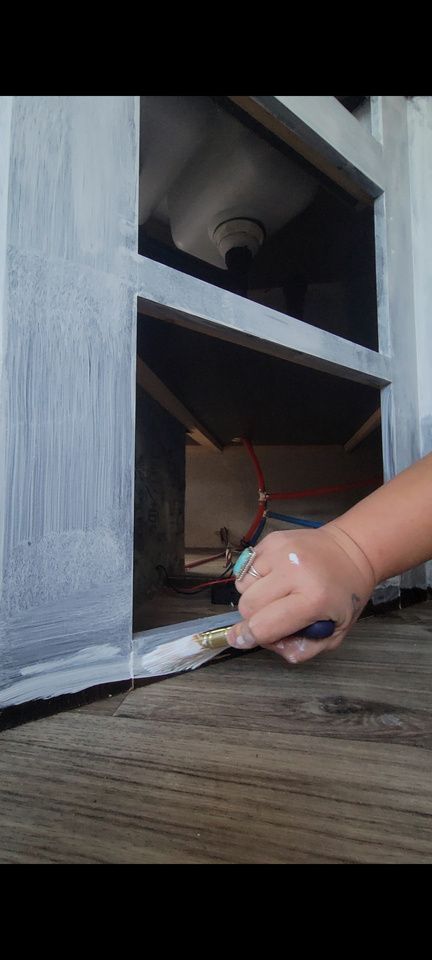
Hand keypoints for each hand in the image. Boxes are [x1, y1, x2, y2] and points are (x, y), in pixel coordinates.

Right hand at [226, 525, 375, 663]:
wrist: (352, 550)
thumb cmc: (345, 594)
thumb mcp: (335, 633)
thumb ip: (301, 648)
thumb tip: (265, 643)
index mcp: (313, 599)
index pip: (263, 625)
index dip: (248, 638)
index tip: (240, 640)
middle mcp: (293, 572)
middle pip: (247, 605)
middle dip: (254, 617)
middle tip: (271, 616)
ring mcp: (280, 552)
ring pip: (242, 586)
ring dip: (253, 595)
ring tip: (276, 593)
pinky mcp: (272, 539)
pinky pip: (246, 567)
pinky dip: (254, 578)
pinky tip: (274, 577)